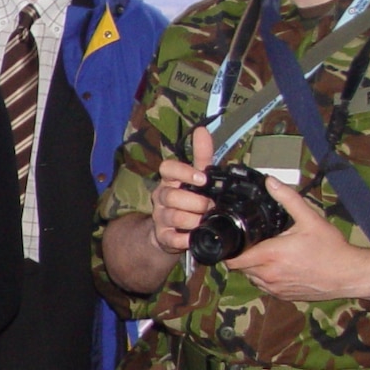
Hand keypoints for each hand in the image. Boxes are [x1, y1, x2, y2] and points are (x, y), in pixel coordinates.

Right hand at [148, 126, 218, 255]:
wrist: (170, 231)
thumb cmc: (187, 199)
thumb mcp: (195, 177)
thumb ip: (201, 155)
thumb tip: (202, 130)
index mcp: (169, 180)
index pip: (167, 169)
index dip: (183, 172)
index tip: (202, 179)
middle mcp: (161, 198)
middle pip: (171, 196)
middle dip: (194, 201)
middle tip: (209, 205)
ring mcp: (160, 218)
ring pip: (173, 217)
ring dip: (193, 220)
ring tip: (204, 220)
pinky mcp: (163, 237)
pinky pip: (172, 239)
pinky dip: (185, 239)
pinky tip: (194, 237)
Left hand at [231, 178, 369, 301]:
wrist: (349, 274)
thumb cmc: (331, 248)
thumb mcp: (310, 219)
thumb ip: (288, 199)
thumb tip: (270, 182)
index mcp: (270, 255)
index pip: (233, 259)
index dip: (231, 250)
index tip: (236, 240)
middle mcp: (268, 274)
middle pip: (240, 267)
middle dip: (243, 255)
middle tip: (256, 243)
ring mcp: (274, 288)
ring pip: (251, 277)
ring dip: (254, 267)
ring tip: (269, 254)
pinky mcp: (281, 296)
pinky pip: (264, 286)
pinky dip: (266, 277)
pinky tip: (280, 266)